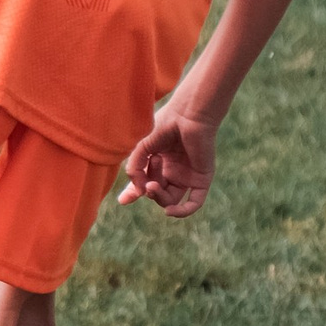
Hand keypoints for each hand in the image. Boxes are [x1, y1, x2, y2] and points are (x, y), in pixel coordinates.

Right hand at [117, 103, 216, 217]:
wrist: (189, 114)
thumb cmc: (166, 124)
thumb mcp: (142, 147)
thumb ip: (135, 168)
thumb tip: (138, 190)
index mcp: (160, 162)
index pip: (146, 183)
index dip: (134, 193)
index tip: (123, 200)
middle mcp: (174, 171)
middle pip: (156, 192)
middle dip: (147, 189)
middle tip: (146, 178)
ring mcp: (187, 176)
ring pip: (170, 199)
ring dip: (158, 196)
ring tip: (152, 184)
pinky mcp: (201, 179)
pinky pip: (193, 203)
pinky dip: (181, 212)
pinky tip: (169, 211)